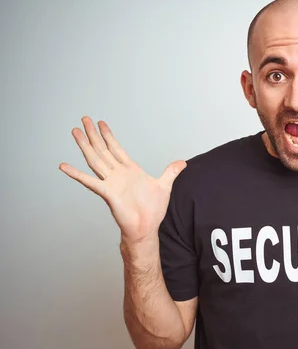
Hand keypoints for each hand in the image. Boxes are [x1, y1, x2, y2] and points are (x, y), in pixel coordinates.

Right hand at [59, 117, 186, 244]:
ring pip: (95, 160)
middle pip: (103, 149)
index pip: (116, 148)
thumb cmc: (152, 210)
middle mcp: (118, 174)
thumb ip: (171, 172)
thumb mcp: (165, 186)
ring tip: (75, 132)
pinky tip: (65, 166)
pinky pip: (89, 182)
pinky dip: (76, 174)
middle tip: (84, 119)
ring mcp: (111, 182)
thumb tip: (182, 163)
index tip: (101, 123)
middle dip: (94, 134)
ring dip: (85, 146)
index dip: (109, 135)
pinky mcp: (107, 193)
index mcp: (130, 170)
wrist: (146, 228)